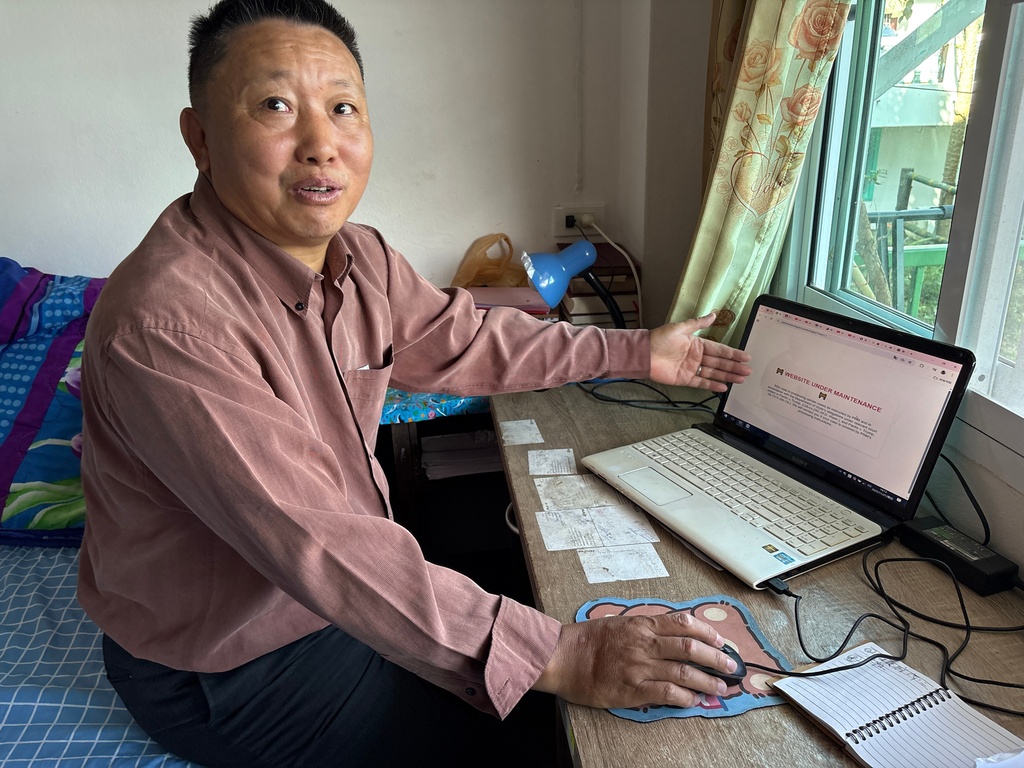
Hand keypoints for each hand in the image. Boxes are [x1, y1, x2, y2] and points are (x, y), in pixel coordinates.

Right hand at [532, 611, 738, 708]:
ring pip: (684, 672)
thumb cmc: (588, 640)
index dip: (707, 633)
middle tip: (731, 666)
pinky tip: (694, 700)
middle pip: (690, 648)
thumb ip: (646, 628)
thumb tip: (671, 633)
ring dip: (707, 680)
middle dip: (716, 657)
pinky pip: (667, 692)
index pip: (683, 624)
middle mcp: (645, 643)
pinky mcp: (633, 689)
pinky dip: (685, 697)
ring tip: (721, 687)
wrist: (563, 657)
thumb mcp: (620, 623)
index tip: (721, 641)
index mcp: (642, 625)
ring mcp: (640, 667)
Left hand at [649, 312, 751, 391]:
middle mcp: (696, 357)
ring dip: (727, 376)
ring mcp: (691, 368)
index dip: (732, 353)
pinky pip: (701, 383)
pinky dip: (712, 385)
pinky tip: (724, 387)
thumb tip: (714, 315)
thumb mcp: (680, 328)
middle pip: (719, 362)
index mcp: (696, 344)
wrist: (643, 354)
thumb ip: (698, 323)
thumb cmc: (659, 339)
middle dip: (734, 367)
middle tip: (748, 371)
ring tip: (741, 379)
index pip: (719, 349)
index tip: (745, 357)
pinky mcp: (685, 379)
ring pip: (713, 373)